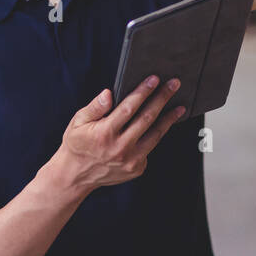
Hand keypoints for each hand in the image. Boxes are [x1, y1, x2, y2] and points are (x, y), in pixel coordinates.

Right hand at [55, 76, 185, 192]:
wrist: (76, 176)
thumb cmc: (77, 144)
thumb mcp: (78, 122)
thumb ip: (95, 107)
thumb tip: (109, 94)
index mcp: (105, 133)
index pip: (128, 108)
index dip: (143, 92)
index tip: (154, 79)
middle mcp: (120, 148)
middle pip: (147, 118)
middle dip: (162, 98)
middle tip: (174, 85)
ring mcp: (130, 160)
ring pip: (156, 135)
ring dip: (169, 119)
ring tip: (179, 107)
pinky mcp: (137, 168)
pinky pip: (150, 148)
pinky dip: (157, 136)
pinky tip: (163, 125)